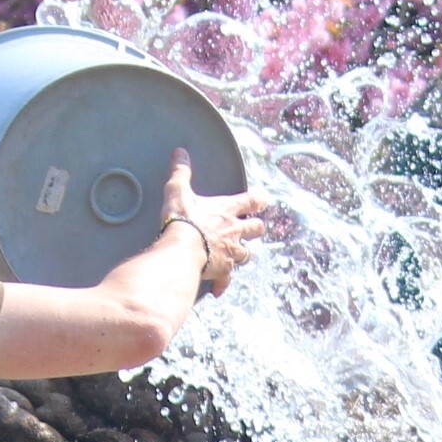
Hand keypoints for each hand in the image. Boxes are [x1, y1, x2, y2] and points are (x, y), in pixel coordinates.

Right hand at [161, 149, 268, 294]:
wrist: (183, 249)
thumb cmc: (182, 219)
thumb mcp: (178, 190)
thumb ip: (181, 172)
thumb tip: (179, 153)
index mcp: (227, 210)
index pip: (251, 201)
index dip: (258, 201)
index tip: (263, 201)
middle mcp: (234, 231)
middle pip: (256, 229)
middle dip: (255, 228)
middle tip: (252, 228)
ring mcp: (231, 252)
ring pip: (247, 254)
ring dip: (242, 254)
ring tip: (236, 255)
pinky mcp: (223, 271)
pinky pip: (227, 279)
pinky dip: (223, 282)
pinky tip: (218, 288)